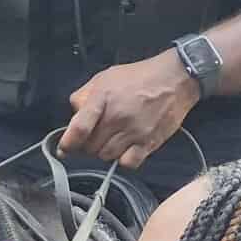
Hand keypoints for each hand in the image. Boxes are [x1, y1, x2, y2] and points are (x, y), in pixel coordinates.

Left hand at [59, 49, 197, 168]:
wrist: (176, 78)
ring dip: (104, 151)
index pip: (79, 128)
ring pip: (106, 156)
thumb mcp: (105, 77)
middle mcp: (118, 117)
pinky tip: (126, 148)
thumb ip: (84, 95)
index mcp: (104, 99)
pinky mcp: (149, 142)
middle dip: (87, 145)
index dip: (67, 143)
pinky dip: (123, 160)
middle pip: (90, 147)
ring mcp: (134, 132)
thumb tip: (74, 114)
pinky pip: (128, 163)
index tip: (64, 149)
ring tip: (112, 138)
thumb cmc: (139, 76)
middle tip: (95, 136)